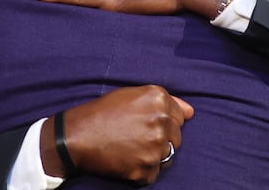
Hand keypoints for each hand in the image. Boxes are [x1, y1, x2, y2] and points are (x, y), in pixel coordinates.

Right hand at [41, 85, 193, 184]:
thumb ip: (165, 101)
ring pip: (168, 156)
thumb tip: (191, 112)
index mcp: (158, 99)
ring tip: (131, 148)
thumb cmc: (102, 113)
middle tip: (136, 137)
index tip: (145, 124)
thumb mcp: (131, 95)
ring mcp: (155, 147)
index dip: (162, 121)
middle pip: (176, 137)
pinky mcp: (147, 170)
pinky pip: (154, 173)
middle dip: (161, 139)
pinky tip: (126, 160)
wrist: (77, 136)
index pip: (179, 116)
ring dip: (153, 155)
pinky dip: (142, 171)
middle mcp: (161, 122)